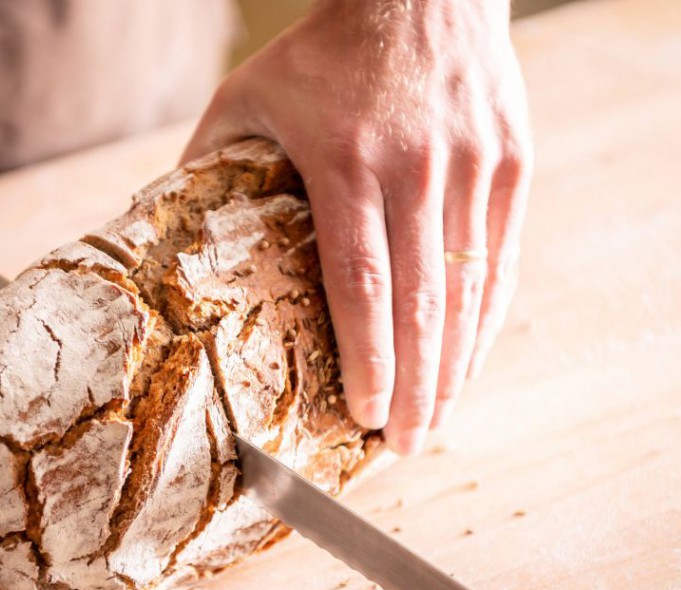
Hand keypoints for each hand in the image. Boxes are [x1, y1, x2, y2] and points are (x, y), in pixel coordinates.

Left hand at [183, 0, 532, 454]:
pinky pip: (500, 260)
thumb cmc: (324, 51)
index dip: (367, 360)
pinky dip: (485, 320)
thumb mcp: (250, 96)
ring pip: (470, 291)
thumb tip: (168, 242)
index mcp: (347, 161)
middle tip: (404, 447)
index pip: (361, 283)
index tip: (364, 417)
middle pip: (422, 303)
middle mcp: (419, 168)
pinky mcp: (512, 164)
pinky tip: (466, 362)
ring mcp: (475, 167)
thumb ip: (210, 167)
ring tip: (435, 423)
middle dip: (416, 388)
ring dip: (455, 368)